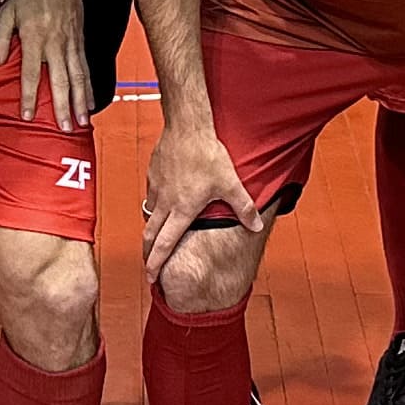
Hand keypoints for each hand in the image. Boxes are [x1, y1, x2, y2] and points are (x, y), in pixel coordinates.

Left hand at [0, 0, 93, 132]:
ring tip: (81, 121)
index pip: (31, 73)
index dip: (29, 96)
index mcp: (34, 38)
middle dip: (63, 106)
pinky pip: (86, 67)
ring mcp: (71, 43)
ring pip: (78, 77)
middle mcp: (55, 44)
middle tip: (64, 128)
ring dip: (80, 101)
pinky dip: (89, 86)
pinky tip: (91, 101)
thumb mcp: (8, 11)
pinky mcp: (80, 41)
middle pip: (60, 80)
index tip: (27, 116)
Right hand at [142, 114, 257, 283]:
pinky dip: (154, 207)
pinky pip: (151, 197)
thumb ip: (244, 207)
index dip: (157, 263)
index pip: (165, 245)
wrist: (187, 127)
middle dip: (148, 255)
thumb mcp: (231, 183)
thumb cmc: (208, 155)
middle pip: (150, 236)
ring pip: (149, 216)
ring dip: (151, 231)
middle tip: (149, 267)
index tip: (152, 277)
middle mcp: (166, 203)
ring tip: (155, 239)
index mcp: (182, 210)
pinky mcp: (153, 175)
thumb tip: (256, 227)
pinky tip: (163, 204)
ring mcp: (157, 189)